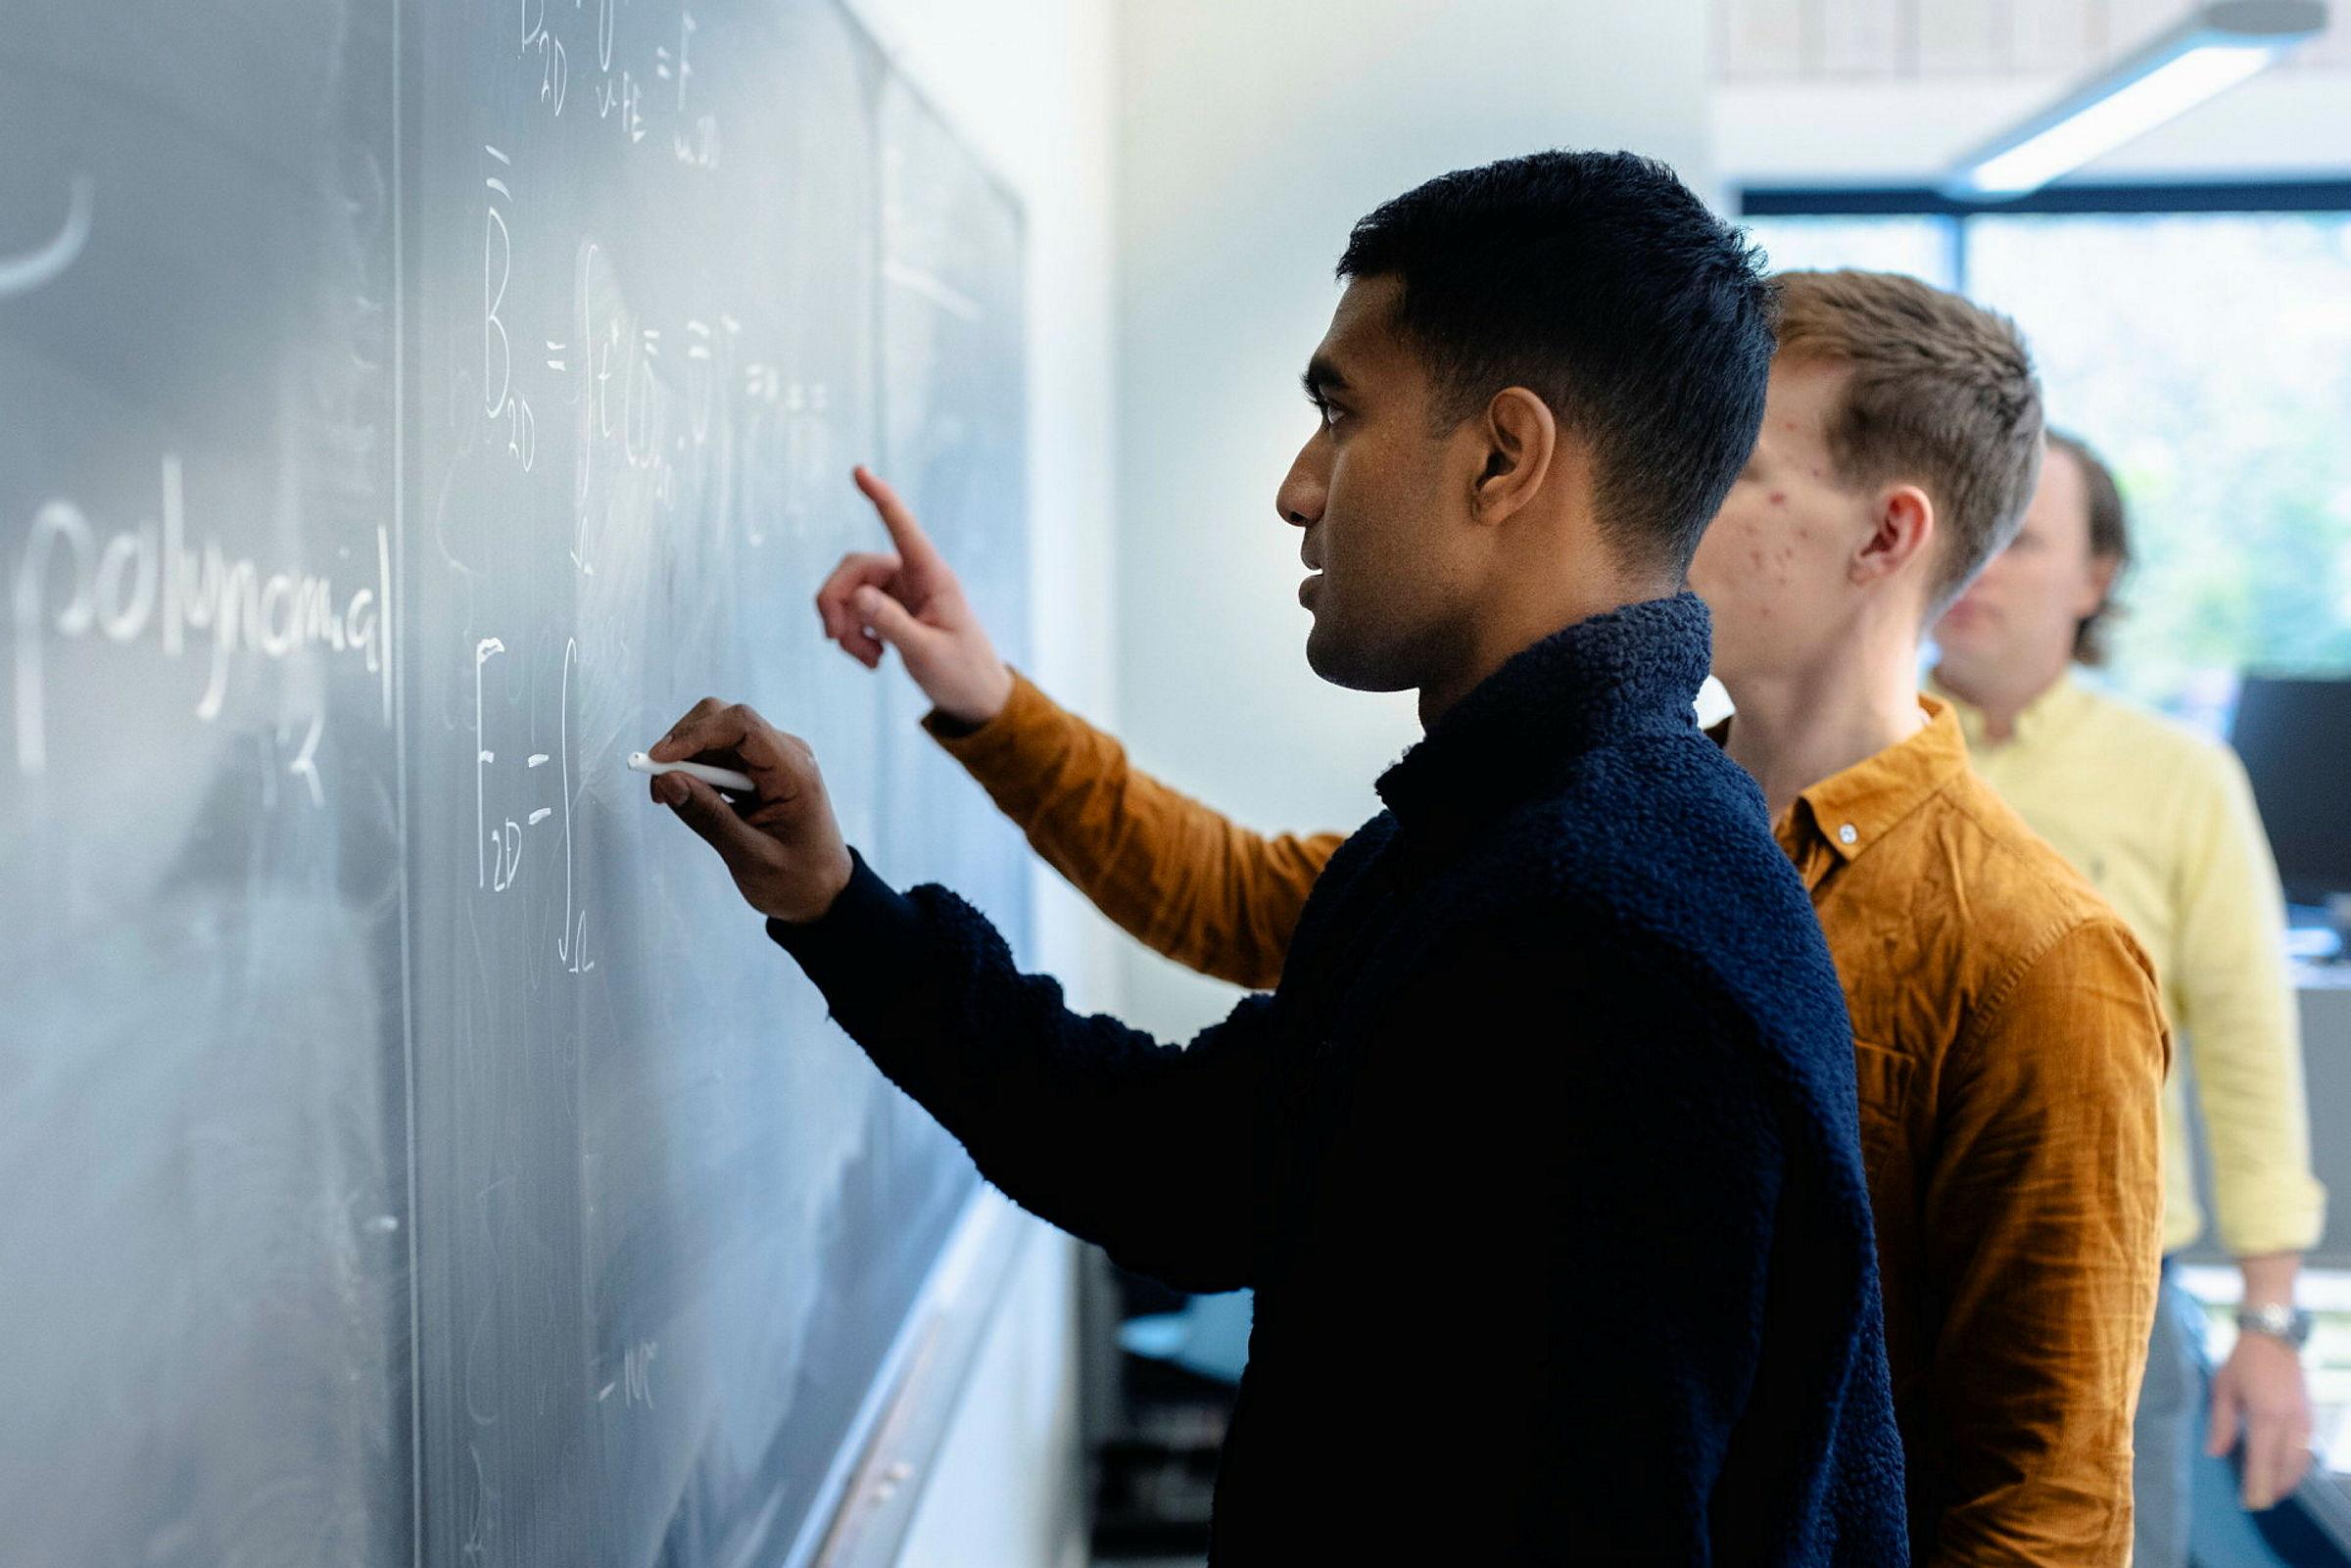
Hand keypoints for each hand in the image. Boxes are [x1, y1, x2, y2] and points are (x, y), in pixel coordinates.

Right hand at [646, 699, 853, 923]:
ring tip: (671, 799)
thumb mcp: (751, 857)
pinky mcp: (757, 770)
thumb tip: (667, 781)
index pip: (742, 725)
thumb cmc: (797, 879)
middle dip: (683, 744)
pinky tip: (690, 799)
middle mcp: (784, 754)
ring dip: (685, 760)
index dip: (696, 734)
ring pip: (715, 736)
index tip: (660, 759)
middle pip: (723, 720)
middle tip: (659, 786)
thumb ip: (709, 818)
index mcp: (794, 771)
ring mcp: (771, 759)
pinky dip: (695, 771)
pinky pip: (718, 756)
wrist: (822, 892)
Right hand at [816, 466, 1014, 725]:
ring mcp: (901, 593)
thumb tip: (856, 596)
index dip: (881, 498)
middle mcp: (914, 576)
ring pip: (849, 592)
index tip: (859, 470)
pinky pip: (854, 611)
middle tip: (834, 639)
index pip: (902, 528)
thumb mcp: (926, 653)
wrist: (975, 699)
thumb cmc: (962, 673)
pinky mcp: (891, 610)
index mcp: (932, 576)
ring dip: (846, 626)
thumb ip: (892, 623)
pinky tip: (874, 660)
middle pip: (854, 568)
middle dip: (836, 601)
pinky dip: (853, 636)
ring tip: (868, 659)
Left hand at [2207, 1324, 2315, 1509]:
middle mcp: (2292, 1422)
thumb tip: (2215, 1454)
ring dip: (2287, 1481)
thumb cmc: (2243, 1361)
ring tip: (2269, 1493)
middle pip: (2286, 1468)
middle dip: (2272, 1489)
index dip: (2257, 1485)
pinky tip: (2284, 1472)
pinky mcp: (2312, 1417)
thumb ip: (2221, 1424)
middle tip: (2256, 1504)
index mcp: (2267, 1415)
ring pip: (2301, 1463)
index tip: (2249, 1504)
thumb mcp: (2223, 1389)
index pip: (2263, 1461)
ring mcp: (2306, 1420)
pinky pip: (2307, 1452)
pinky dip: (2297, 1467)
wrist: (2274, 1336)